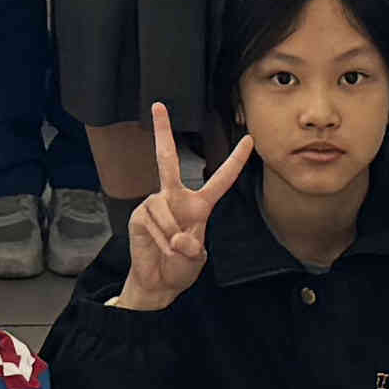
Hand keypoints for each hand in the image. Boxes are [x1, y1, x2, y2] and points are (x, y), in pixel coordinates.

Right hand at [116, 110, 243, 306]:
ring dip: (171, 237)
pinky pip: (153, 223)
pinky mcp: (139, 215)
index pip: (221, 179)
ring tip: (170, 250)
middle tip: (158, 105)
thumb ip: (191, 248)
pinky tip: (158, 248)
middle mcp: (175, 198)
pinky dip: (159, 241)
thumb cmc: (180, 268)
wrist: (157, 282)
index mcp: (199, 205)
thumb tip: (177, 237)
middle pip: (167, 159)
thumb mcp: (195, 260)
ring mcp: (155, 204)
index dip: (236, 160)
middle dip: (162, 132)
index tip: (249, 139)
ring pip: (166, 212)